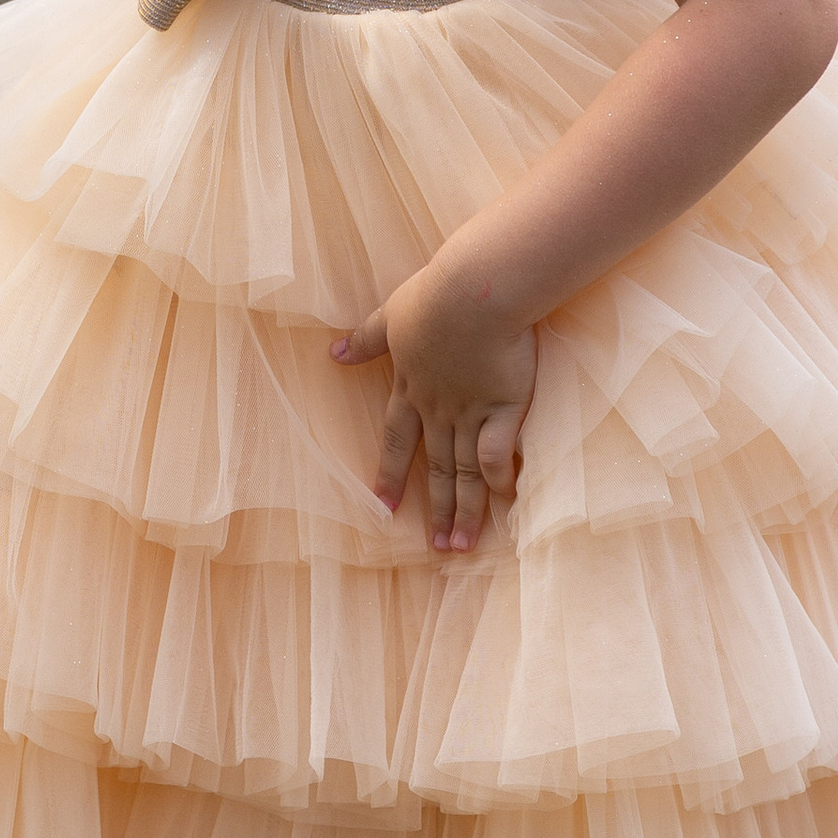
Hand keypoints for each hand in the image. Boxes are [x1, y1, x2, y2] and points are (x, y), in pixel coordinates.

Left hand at [333, 265, 536, 552]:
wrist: (474, 291)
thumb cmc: (435, 296)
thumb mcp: (391, 315)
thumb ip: (366, 339)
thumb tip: (333, 352)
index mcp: (412, 387)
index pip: (395, 440)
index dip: (389, 474)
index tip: (383, 507)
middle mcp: (439, 408)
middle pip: (435, 467)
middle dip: (434, 509)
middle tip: (435, 547)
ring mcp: (472, 411)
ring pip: (465, 471)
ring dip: (464, 510)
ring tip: (461, 545)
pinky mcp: (505, 406)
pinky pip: (498, 454)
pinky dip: (499, 480)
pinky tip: (505, 504)